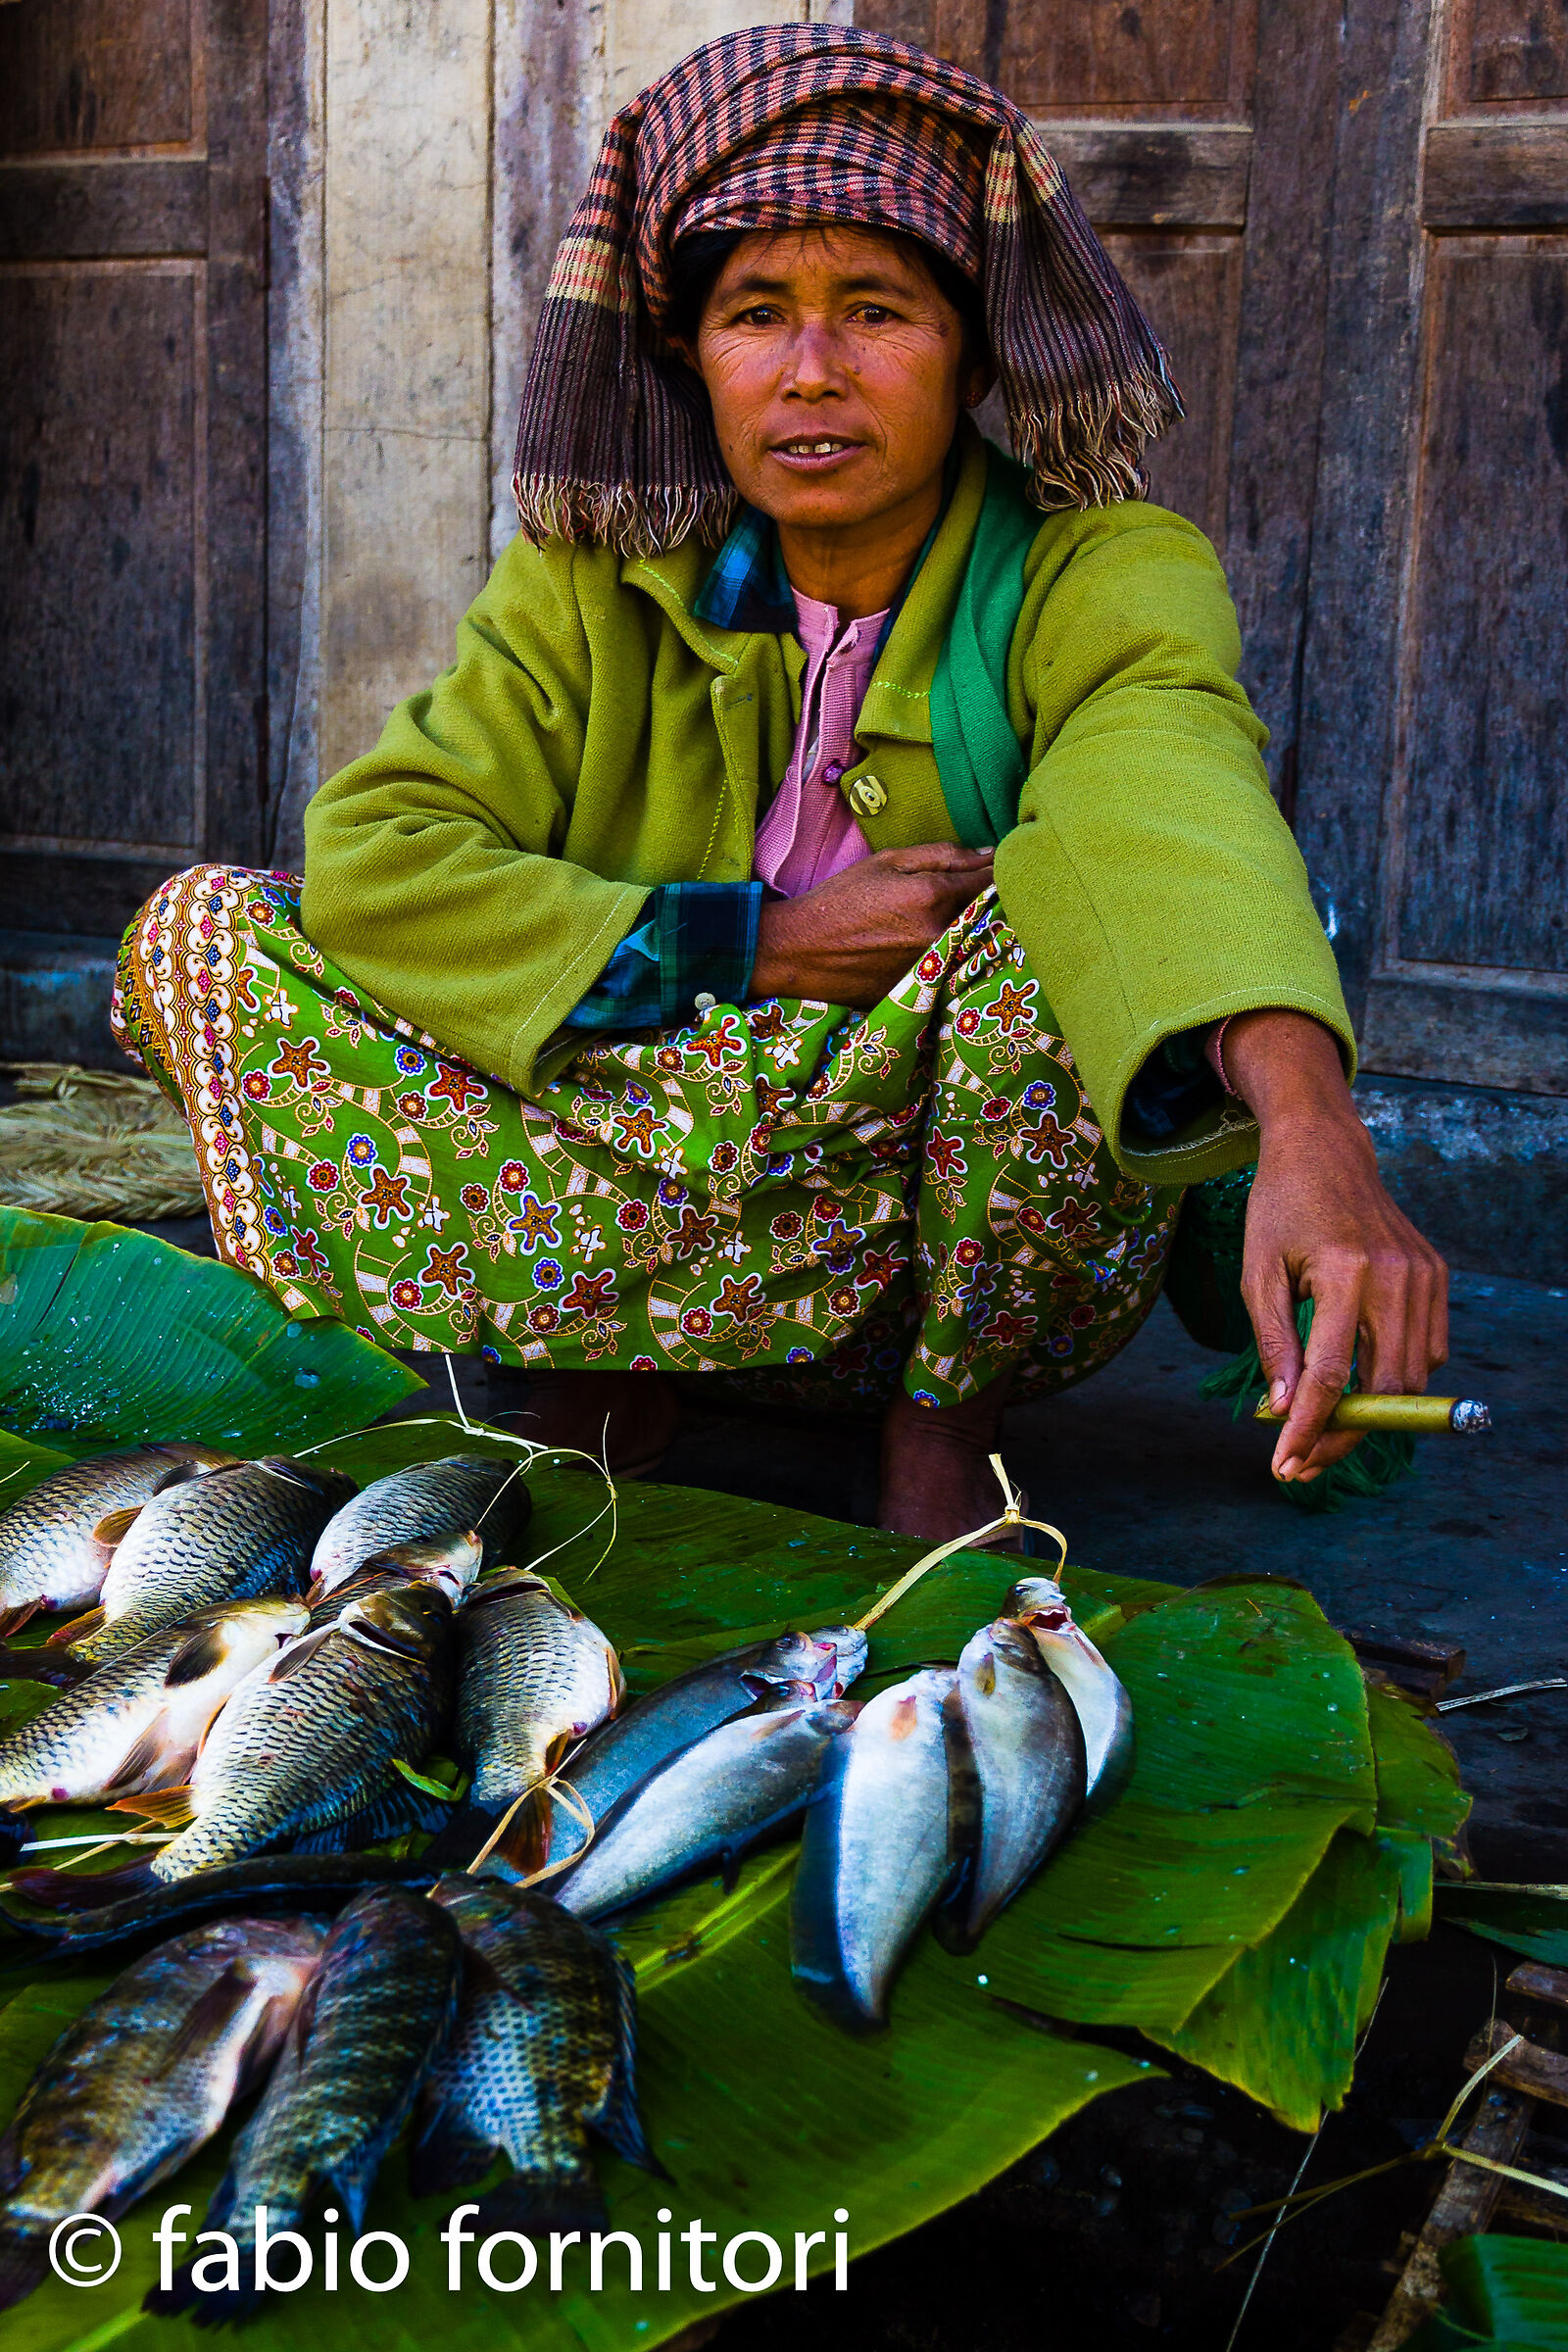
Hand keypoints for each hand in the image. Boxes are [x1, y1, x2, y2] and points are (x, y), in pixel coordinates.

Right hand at [749, 844, 993, 1008]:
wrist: (800, 951)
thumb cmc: (842, 899)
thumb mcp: (887, 861)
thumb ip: (943, 855)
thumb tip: (989, 855)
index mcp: (933, 896)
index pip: (993, 881)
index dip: (998, 872)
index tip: (995, 868)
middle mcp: (941, 934)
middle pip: (992, 915)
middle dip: (990, 902)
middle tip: (972, 894)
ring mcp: (935, 967)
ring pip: (977, 943)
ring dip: (974, 930)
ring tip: (942, 922)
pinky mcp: (925, 990)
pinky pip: (956, 967)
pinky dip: (954, 955)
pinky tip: (927, 949)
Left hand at [1225, 1011, 1448, 1482]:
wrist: (1325, 1151)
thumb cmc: (1280, 1209)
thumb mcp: (1258, 1274)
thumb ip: (1274, 1344)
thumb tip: (1283, 1410)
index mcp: (1347, 1273)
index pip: (1333, 1376)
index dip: (1310, 1429)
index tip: (1284, 1465)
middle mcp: (1397, 1278)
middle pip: (1384, 1389)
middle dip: (1344, 1436)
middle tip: (1301, 1462)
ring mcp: (1424, 1278)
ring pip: (1412, 1378)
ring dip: (1373, 1415)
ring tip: (1322, 1431)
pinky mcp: (1435, 1277)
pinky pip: (1427, 1351)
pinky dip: (1396, 1377)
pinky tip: (1357, 1381)